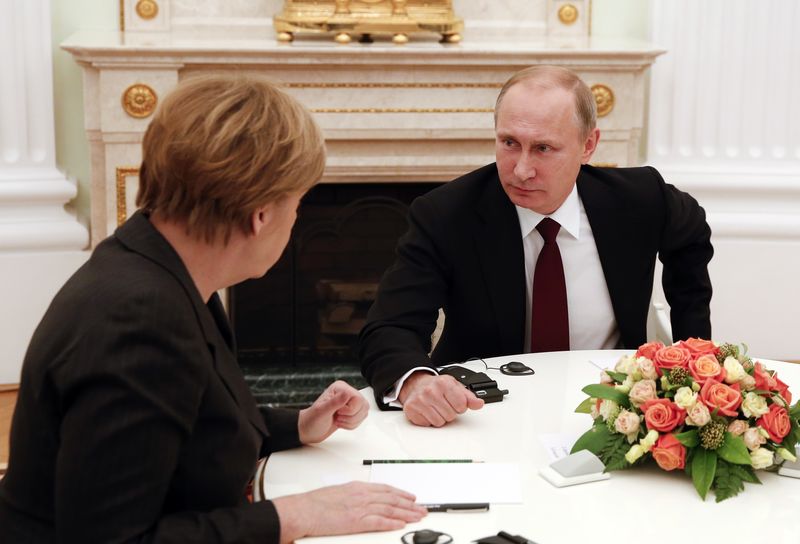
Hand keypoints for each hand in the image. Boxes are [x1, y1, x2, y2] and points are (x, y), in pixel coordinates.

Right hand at [272, 482, 426, 542]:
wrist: (304, 510)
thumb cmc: (316, 503)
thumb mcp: (338, 492)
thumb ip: (353, 495)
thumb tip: (363, 499)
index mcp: (358, 487)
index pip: (386, 489)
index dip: (401, 493)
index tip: (411, 497)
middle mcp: (362, 495)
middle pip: (392, 499)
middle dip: (410, 504)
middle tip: (422, 508)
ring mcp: (360, 508)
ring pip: (390, 509)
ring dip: (407, 513)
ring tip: (418, 516)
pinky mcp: (356, 521)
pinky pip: (379, 522)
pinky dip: (392, 523)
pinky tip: (401, 524)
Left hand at [298, 380, 368, 443]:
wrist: (309, 430)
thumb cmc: (312, 421)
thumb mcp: (322, 411)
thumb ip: (335, 402)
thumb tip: (347, 394)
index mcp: (340, 388)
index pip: (357, 398)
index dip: (350, 409)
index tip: (338, 412)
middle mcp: (346, 393)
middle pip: (363, 405)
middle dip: (351, 417)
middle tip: (337, 417)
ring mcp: (350, 402)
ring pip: (364, 412)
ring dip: (352, 422)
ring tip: (338, 420)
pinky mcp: (352, 411)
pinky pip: (362, 418)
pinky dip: (352, 425)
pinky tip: (341, 423)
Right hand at [398, 372, 483, 426]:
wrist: (416, 383)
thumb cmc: (437, 386)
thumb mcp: (455, 387)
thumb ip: (469, 397)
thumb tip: (479, 404)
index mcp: (444, 383)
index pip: (462, 405)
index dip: (460, 406)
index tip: (454, 401)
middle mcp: (431, 390)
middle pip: (450, 416)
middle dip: (449, 412)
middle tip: (443, 404)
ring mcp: (420, 400)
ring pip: (439, 422)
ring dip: (439, 417)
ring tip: (435, 407)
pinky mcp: (411, 409)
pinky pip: (428, 424)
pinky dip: (428, 420)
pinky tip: (427, 411)